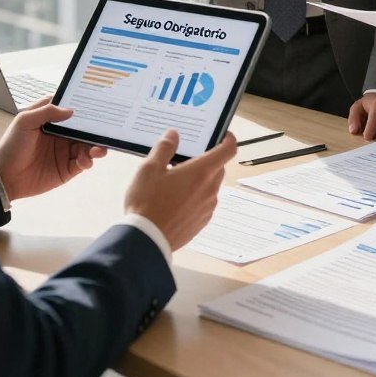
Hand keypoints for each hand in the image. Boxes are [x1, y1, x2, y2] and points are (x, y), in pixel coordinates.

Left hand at [0, 97, 106, 200]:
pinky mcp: (68, 169)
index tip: (98, 104)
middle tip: (105, 129)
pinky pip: (84, 162)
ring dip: (96, 146)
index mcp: (52, 120)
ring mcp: (66, 151)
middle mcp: (62, 134)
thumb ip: (46, 111)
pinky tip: (85, 160)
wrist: (3, 177)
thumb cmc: (11, 145)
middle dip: (97, 128)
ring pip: (88, 145)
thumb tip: (71, 110)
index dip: (85, 107)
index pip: (72, 110)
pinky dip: (89, 160)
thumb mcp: (24, 121)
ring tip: (97, 149)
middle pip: (85, 128)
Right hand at [124, 129, 236, 250]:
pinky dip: (196, 197)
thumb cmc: (147, 203)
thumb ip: (164, 148)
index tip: (222, 135)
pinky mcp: (201, 223)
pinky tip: (176, 200)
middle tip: (187, 158)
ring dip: (200, 180)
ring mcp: (207, 208)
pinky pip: (204, 203)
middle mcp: (210, 190)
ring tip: (176, 181)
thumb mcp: (149, 169)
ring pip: (211, 186)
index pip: (229, 150)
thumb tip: (174, 135)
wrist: (146, 241)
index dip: (228, 139)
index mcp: (201, 173)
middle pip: (219, 167)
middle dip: (207, 160)